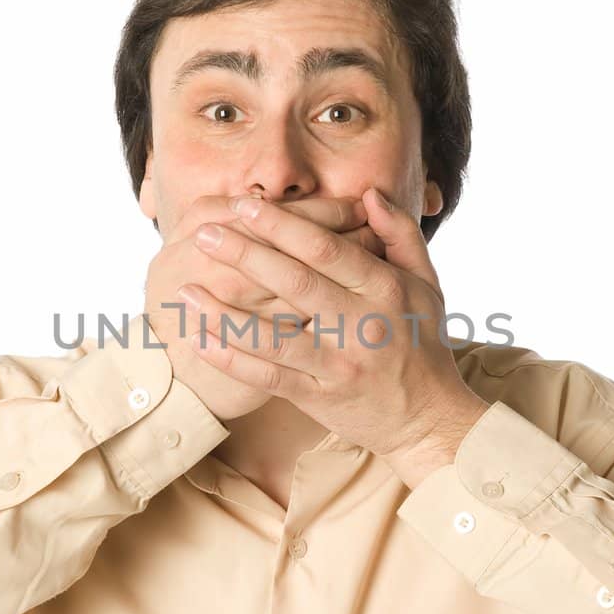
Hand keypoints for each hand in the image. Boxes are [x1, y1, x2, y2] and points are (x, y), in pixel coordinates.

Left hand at [176, 188, 490, 486]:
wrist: (427, 419)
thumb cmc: (422, 343)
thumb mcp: (426, 284)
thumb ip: (400, 235)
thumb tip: (369, 194)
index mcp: (385, 290)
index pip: (328, 250)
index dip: (284, 225)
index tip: (246, 205)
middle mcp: (362, 326)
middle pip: (295, 284)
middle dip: (245, 255)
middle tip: (203, 233)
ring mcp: (338, 366)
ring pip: (275, 336)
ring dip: (225, 313)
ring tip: (186, 288)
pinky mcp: (320, 398)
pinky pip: (269, 378)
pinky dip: (233, 361)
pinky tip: (200, 340)